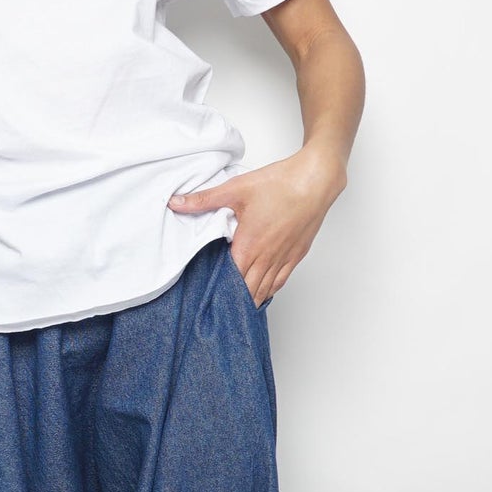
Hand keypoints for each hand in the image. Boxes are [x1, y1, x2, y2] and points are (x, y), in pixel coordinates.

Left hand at [166, 144, 346, 307]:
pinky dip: (268, 290)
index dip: (217, 291)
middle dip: (232, 301)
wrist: (315, 181)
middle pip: (246, 289)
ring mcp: (283, 258)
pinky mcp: (296, 255)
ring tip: (236, 310)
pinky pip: (280, 281)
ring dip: (250, 299)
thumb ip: (204, 200)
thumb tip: (176, 203)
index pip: (229, 279)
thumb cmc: (280, 184)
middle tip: (218, 310)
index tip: (206, 300)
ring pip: (264, 289)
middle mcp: (266, 257)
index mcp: (248, 245)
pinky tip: (262, 294)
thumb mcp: (235, 189)